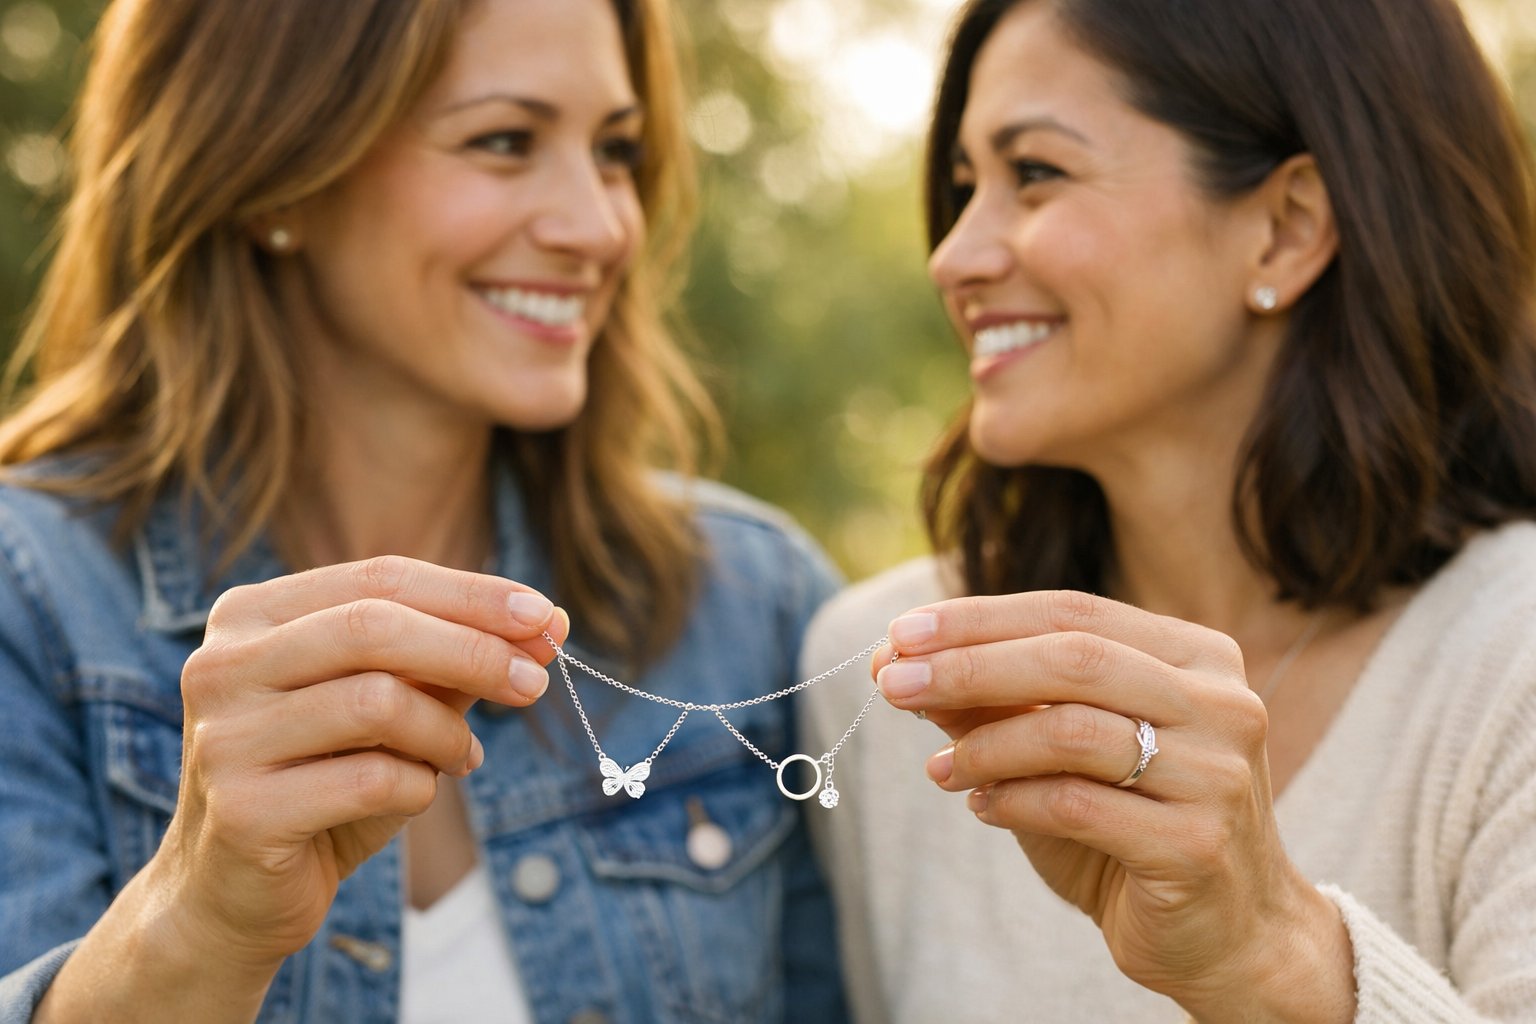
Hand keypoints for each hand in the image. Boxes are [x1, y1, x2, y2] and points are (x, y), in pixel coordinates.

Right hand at [153, 555, 567, 970]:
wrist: (233, 897)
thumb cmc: (322, 783)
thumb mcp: (389, 710)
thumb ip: (452, 661)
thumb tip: (548, 625)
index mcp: (251, 616)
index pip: (379, 578)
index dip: (472, 594)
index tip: (546, 616)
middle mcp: (220, 664)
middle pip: (375, 626)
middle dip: (474, 650)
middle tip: (535, 682)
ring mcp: (223, 737)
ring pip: (377, 702)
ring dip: (447, 732)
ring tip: (464, 757)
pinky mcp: (242, 811)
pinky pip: (372, 780)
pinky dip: (419, 787)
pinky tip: (418, 795)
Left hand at [876, 591, 1353, 1019]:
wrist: (1228, 935)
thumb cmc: (1132, 827)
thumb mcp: (1061, 751)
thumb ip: (996, 702)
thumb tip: (897, 659)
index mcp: (1196, 656)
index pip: (1073, 612)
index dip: (980, 617)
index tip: (899, 633)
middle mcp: (1221, 702)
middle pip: (1073, 658)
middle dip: (969, 665)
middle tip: (889, 681)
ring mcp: (1217, 773)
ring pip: (1073, 730)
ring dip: (985, 744)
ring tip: (939, 768)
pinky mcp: (1197, 844)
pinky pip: (1078, 805)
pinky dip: (1012, 800)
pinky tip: (981, 806)